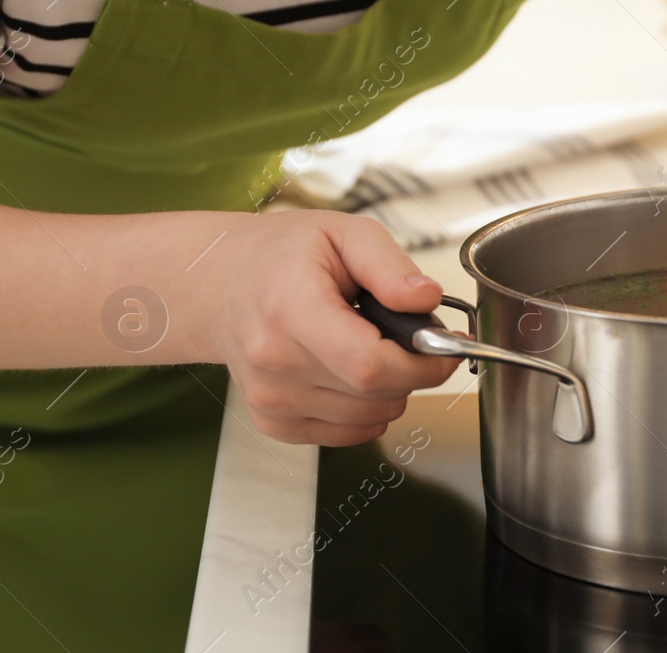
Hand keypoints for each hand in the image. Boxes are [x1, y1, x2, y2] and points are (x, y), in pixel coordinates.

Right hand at [197, 211, 456, 445]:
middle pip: (374, 394)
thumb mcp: (344, 234)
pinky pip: (347, 433)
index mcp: (290, 309)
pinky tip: (351, 371)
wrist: (221, 286)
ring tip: (372, 346)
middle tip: (409, 337)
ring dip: (391, 390)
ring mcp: (270, 399)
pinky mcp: (273, 422)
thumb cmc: (282, 256)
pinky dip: (367, 409)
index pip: (369, 365)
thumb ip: (390, 266)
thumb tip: (426, 298)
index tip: (445, 346)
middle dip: (413, 371)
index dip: (422, 364)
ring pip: (368, 418)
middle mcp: (274, 361)